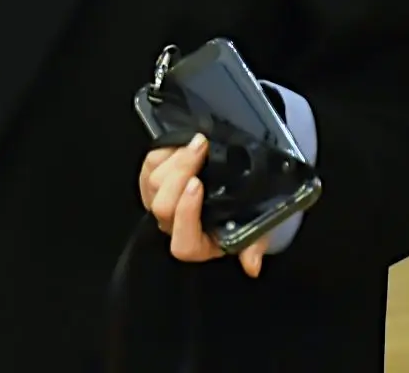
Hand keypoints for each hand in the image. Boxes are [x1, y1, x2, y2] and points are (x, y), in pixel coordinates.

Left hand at [139, 134, 268, 278]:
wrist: (236, 193)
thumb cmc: (246, 215)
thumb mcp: (259, 231)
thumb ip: (255, 246)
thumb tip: (253, 266)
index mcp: (197, 246)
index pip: (182, 242)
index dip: (186, 213)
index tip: (199, 184)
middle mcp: (173, 228)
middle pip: (163, 206)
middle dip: (180, 173)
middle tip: (201, 149)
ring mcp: (159, 204)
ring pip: (153, 184)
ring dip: (176, 160)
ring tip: (198, 143)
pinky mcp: (152, 182)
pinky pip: (149, 166)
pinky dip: (164, 152)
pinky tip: (184, 143)